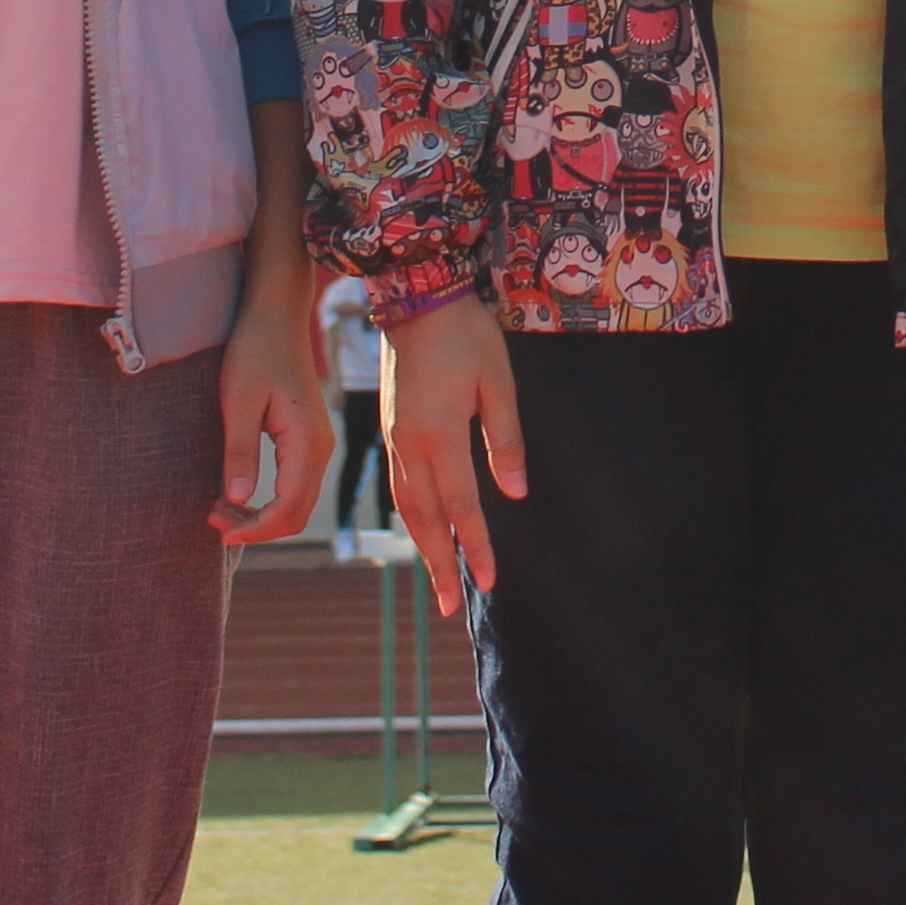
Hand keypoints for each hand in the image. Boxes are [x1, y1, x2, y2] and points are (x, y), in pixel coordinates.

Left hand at [212, 295, 333, 549]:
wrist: (276, 316)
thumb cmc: (254, 351)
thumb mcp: (238, 401)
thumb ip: (240, 451)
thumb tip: (237, 500)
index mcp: (307, 440)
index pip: (289, 507)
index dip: (256, 529)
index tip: (221, 531)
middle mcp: (321, 448)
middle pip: (298, 514)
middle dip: (257, 527)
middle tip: (213, 519)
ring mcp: (318, 446)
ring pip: (297, 503)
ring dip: (261, 516)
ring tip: (218, 508)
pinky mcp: (308, 441)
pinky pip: (295, 486)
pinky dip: (268, 501)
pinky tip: (237, 493)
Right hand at [381, 296, 526, 618]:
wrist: (416, 298)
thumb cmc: (466, 336)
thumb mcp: (497, 383)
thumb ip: (506, 440)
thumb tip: (514, 493)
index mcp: (440, 436)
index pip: (461, 505)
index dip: (475, 545)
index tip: (488, 580)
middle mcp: (410, 446)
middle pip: (425, 519)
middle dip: (439, 564)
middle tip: (449, 606)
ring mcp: (395, 439)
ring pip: (406, 507)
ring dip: (422, 546)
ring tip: (436, 579)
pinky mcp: (391, 430)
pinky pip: (398, 486)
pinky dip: (410, 517)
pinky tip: (421, 529)